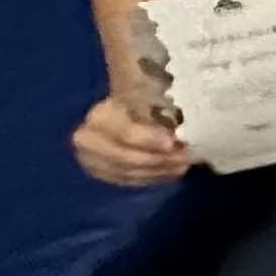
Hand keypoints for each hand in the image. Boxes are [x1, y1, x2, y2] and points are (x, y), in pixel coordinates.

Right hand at [71, 93, 195, 187]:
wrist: (117, 107)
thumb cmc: (139, 97)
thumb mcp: (147, 95)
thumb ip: (160, 111)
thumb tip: (179, 128)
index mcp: (100, 116)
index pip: (125, 133)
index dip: (149, 139)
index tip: (173, 142)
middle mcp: (88, 142)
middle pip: (126, 158)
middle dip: (159, 160)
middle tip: (187, 158)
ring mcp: (91, 162)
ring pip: (128, 173)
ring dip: (158, 171)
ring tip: (184, 165)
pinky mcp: (100, 175)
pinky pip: (127, 181)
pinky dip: (151, 177)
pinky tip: (170, 172)